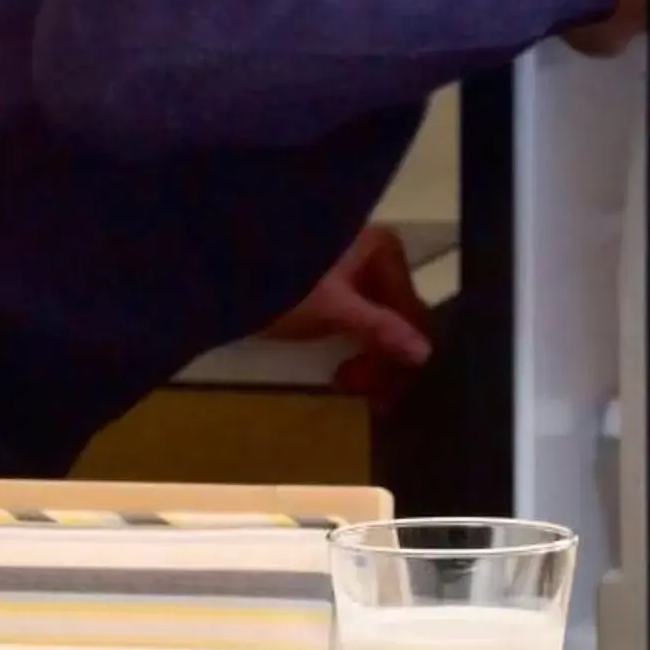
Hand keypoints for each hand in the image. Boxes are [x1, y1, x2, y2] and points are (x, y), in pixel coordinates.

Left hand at [264, 224, 433, 405]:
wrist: (224, 275)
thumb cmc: (287, 287)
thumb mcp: (336, 310)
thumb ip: (382, 329)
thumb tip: (425, 352)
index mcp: (383, 249)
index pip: (410, 309)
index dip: (403, 354)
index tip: (388, 394)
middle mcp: (375, 254)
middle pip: (396, 317)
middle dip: (382, 361)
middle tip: (371, 400)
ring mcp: (353, 270)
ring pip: (378, 323)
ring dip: (368, 359)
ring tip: (346, 384)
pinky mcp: (332, 288)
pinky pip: (358, 321)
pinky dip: (354, 348)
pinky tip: (342, 373)